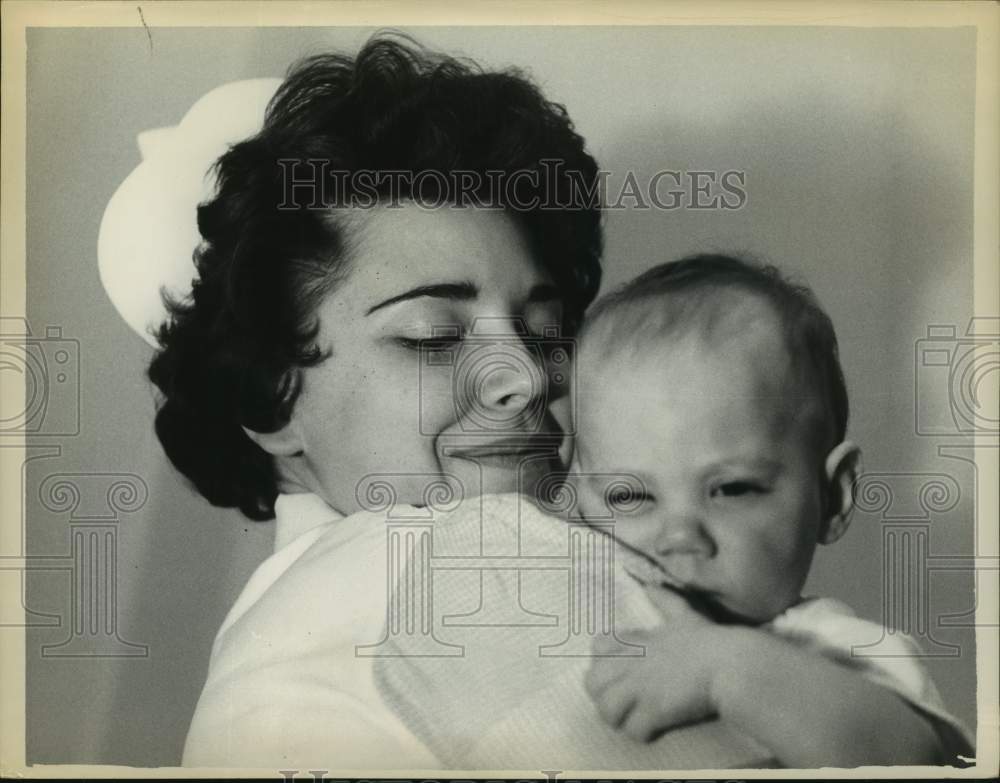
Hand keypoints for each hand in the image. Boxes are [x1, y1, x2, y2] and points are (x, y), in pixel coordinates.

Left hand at [584, 585, 732, 741]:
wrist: (731, 664)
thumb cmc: (710, 639)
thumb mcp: (683, 614)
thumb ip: (664, 600)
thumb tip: (650, 584)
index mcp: (637, 641)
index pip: (597, 646)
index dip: (602, 660)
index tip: (618, 669)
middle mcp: (633, 663)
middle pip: (592, 682)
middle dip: (602, 694)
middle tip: (621, 701)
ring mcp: (641, 688)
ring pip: (606, 709)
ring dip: (617, 717)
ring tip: (632, 718)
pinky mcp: (655, 710)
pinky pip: (632, 730)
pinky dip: (639, 733)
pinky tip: (651, 730)